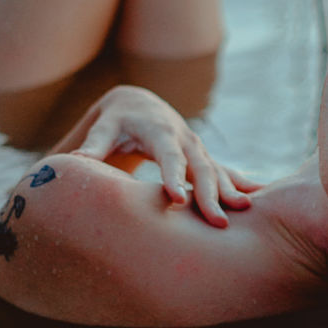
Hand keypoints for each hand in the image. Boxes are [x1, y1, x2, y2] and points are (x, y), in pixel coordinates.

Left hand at [71, 86, 260, 226]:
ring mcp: (197, 149)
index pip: (169, 156)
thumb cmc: (117, 121)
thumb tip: (74, 162)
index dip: (173, 177)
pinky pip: (224, 173)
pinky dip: (239, 185)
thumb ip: (93, 144)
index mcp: (160, 132)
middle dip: (210, 194)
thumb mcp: (105, 127)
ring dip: (230, 192)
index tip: (176, 199)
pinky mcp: (202, 159)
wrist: (140, 105)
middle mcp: (185, 139)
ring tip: (244, 213)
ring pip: (217, 171)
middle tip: (217, 222)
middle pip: (201, 167)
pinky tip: (254, 201)